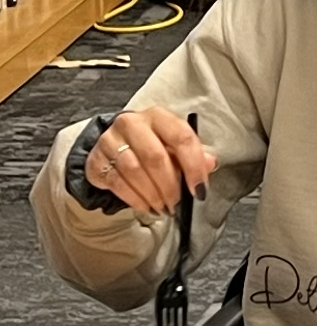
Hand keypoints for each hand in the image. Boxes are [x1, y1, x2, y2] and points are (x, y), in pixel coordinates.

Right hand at [84, 108, 213, 214]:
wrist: (115, 145)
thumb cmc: (153, 145)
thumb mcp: (175, 145)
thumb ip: (194, 155)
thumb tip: (210, 164)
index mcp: (158, 117)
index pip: (181, 137)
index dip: (194, 166)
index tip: (200, 189)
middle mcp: (132, 124)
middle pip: (155, 157)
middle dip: (170, 186)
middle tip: (177, 204)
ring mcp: (110, 140)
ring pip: (133, 171)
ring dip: (152, 195)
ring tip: (163, 208)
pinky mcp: (96, 159)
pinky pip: (116, 182)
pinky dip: (135, 199)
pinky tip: (146, 206)